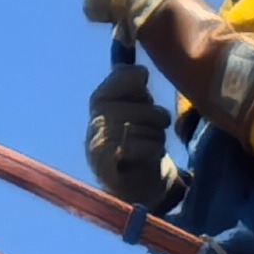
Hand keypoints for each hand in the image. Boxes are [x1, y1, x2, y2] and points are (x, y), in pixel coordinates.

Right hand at [84, 65, 171, 206]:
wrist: (133, 183)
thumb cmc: (138, 137)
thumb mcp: (136, 105)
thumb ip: (134, 84)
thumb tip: (140, 70)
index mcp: (100, 98)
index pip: (127, 75)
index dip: (142, 87)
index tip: (143, 98)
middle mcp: (96, 117)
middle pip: (146, 107)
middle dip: (157, 119)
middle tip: (151, 129)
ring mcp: (99, 142)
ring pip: (149, 128)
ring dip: (158, 138)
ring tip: (150, 144)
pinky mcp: (107, 165)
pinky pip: (143, 148)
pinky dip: (154, 151)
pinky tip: (150, 156)